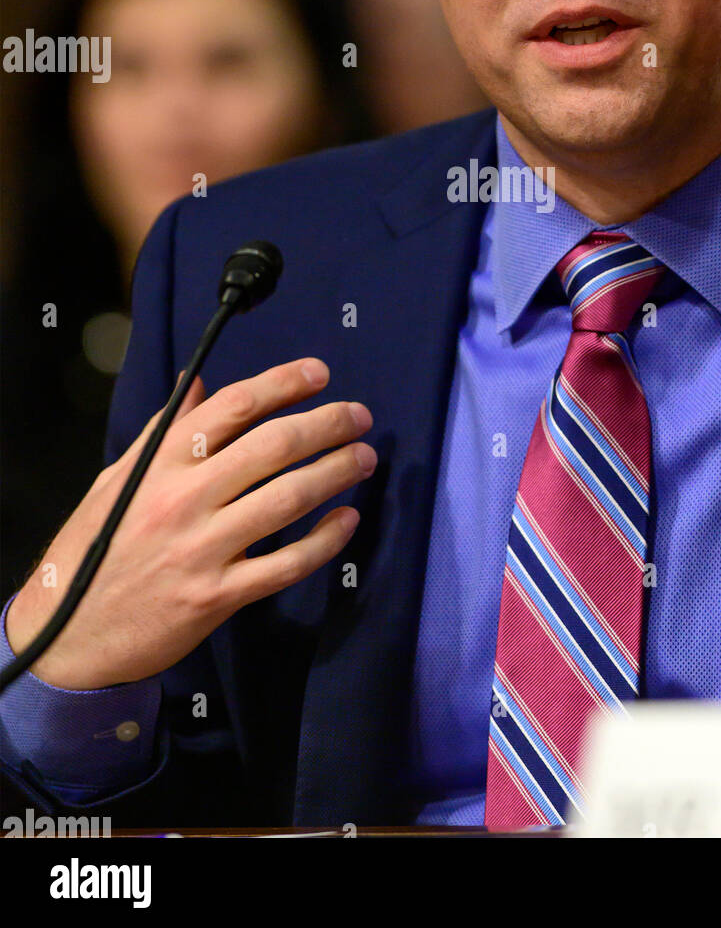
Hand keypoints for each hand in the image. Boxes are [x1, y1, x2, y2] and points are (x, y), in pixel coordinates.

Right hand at [5, 359, 373, 688]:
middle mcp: (183, 499)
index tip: (319, 372)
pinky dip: (324, 541)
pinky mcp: (218, 596)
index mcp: (160, 464)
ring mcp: (203, 549)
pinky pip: (285, 564)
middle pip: (272, 446)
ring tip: (365, 458)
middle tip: (360, 416)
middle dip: (326, 424)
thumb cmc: (94, 551)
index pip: (233, 407)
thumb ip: (163, 430)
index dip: (282, 383)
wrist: (66, 637)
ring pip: (287, 499)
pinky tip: (347, 520)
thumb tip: (199, 383)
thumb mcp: (117, 481)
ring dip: (335, 473)